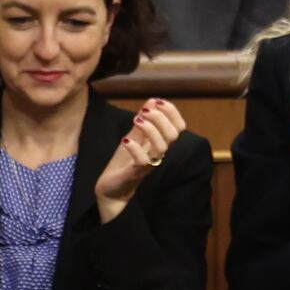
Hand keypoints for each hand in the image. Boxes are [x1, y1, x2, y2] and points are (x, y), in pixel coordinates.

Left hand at [94, 97, 187, 221]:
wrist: (111, 188)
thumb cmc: (125, 162)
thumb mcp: (135, 136)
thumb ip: (145, 120)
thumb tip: (153, 100)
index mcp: (160, 143)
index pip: (179, 126)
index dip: (172, 111)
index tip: (156, 101)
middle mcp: (158, 154)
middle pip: (173, 135)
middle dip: (160, 117)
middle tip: (143, 111)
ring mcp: (148, 164)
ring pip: (162, 147)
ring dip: (150, 129)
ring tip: (137, 120)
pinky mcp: (135, 173)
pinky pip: (143, 161)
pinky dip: (135, 148)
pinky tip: (126, 141)